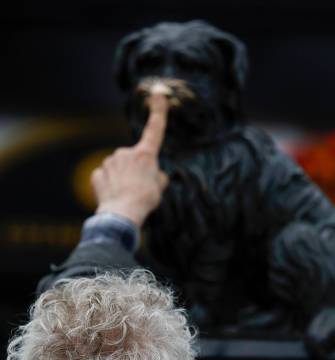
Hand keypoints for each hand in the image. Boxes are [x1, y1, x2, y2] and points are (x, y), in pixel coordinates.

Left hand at [91, 94, 168, 226]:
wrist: (122, 213)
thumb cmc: (145, 200)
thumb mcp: (160, 188)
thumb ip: (157, 176)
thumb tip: (155, 175)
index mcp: (145, 154)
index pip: (155, 129)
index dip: (158, 111)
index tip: (159, 94)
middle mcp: (126, 152)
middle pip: (133, 159)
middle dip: (136, 171)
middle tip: (139, 190)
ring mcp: (110, 162)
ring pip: (118, 169)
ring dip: (122, 179)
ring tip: (126, 195)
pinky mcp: (98, 173)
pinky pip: (105, 178)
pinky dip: (109, 186)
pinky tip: (113, 196)